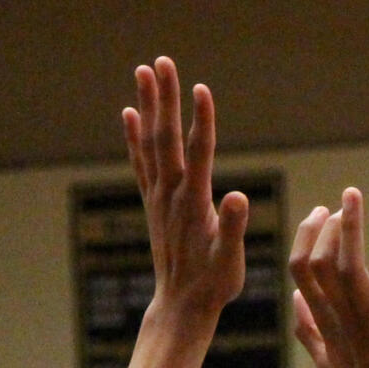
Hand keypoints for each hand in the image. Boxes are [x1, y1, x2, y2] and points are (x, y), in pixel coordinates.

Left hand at [124, 57, 247, 324]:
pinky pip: (140, 162)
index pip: (199, 152)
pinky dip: (134, 136)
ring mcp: (158, 196)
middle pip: (167, 136)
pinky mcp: (154, 202)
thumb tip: (238, 197)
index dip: (202, 119)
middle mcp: (170, 193)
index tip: (201, 87)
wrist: (181, 306)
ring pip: (150, 142)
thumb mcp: (231, 260)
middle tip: (162, 61)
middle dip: (165, 97)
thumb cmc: (213, 284)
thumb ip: (234, 228)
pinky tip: (129, 113)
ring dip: (148, 106)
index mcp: (194, 203)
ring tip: (144, 72)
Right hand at [289, 190, 368, 367]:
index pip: (301, 270)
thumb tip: (294, 301)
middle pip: (317, 261)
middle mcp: (342, 318)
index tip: (319, 213)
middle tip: (339, 203)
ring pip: (348, 266)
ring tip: (353, 197)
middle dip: (325, 226)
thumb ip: (309, 329)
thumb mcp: (328, 361)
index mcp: (326, 322)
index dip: (305, 237)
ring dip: (351, 228)